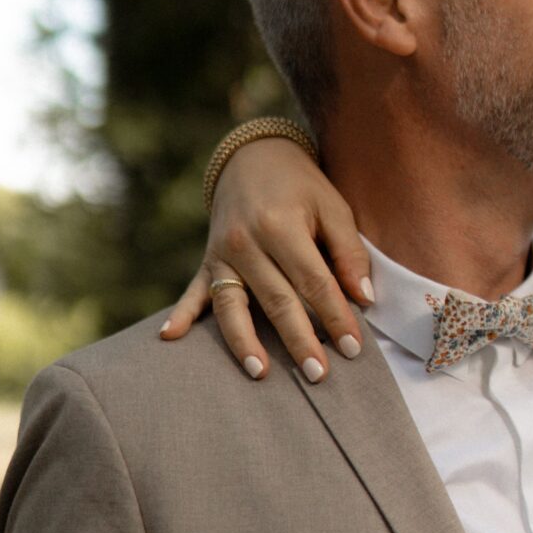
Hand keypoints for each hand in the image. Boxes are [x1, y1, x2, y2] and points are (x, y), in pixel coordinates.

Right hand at [158, 139, 373, 381]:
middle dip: (300, 341)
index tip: (353, 348)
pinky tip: (169, 337)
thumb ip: (348, 253)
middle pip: (277, 300)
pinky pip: (194, 291)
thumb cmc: (301, 186)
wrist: (253, 156)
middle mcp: (246, 242)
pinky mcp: (207, 260)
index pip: (314, 282)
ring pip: (233, 305)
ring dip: (245, 342)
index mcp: (281, 226)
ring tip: (260, 373)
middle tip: (319, 376)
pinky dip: (182, 314)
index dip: (336, 316)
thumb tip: (363, 299)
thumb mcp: (333, 207)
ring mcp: (221, 253)